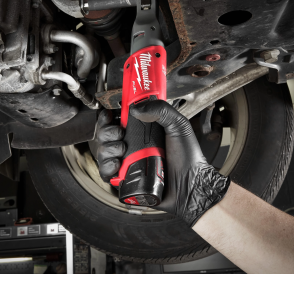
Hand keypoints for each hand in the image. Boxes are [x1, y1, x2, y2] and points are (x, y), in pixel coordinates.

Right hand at [94, 100, 230, 226]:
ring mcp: (127, 163)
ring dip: (107, 149)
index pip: (117, 119)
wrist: (190, 184)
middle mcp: (132, 146)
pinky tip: (118, 165)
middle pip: (105, 135)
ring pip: (103, 153)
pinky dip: (107, 168)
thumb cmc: (188, 157)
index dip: (109, 116)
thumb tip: (136, 108)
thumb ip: (161, 110)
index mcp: (142, 131)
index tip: (110, 114)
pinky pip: (106, 173)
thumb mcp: (178, 125)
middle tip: (120, 134)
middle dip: (107, 132)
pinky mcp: (125, 180)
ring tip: (123, 151)